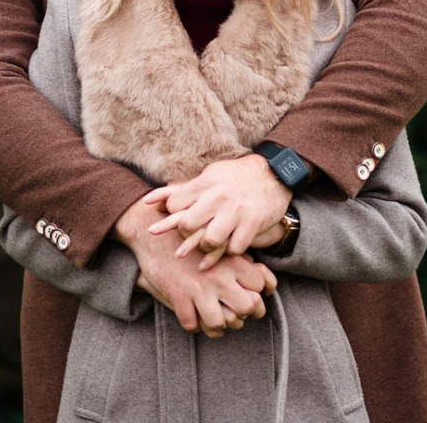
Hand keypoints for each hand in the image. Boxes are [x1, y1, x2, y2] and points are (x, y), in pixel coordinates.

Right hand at [115, 198, 275, 335]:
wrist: (153, 231)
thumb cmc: (189, 238)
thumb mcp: (219, 244)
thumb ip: (242, 261)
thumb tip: (264, 282)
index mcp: (232, 261)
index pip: (259, 286)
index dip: (257, 296)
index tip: (250, 300)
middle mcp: (219, 275)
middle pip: (246, 307)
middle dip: (241, 315)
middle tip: (232, 314)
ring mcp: (198, 287)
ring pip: (219, 322)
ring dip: (216, 325)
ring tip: (213, 320)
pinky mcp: (178, 296)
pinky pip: (191, 324)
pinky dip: (193, 325)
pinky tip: (193, 317)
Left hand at [143, 153, 291, 267]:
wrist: (274, 173)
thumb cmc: (236, 175)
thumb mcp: (210, 174)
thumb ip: (183, 189)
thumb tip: (151, 200)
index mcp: (205, 184)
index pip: (175, 204)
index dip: (171, 216)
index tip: (174, 221)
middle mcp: (217, 197)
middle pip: (187, 224)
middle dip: (184, 236)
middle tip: (186, 241)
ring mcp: (235, 211)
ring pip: (209, 240)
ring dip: (206, 249)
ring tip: (206, 250)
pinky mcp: (252, 223)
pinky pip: (235, 248)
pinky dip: (230, 253)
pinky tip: (228, 253)